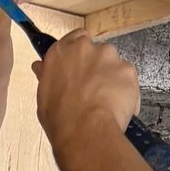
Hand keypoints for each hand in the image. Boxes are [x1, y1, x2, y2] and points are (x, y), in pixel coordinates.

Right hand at [33, 31, 138, 155]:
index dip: (81, 54)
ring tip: (106, 102)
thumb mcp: (44, 96)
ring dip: (112, 78)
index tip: (82, 66)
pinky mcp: (127, 69)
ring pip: (114, 64)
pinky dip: (126, 91)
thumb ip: (47, 76)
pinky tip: (117, 107)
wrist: (85, 131)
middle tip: (94, 90)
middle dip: (98, 68)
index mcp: (61, 51)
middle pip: (97, 51)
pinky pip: (128, 79)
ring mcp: (108, 56)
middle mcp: (85, 47)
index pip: (75, 39)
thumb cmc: (61, 119)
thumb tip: (41, 67)